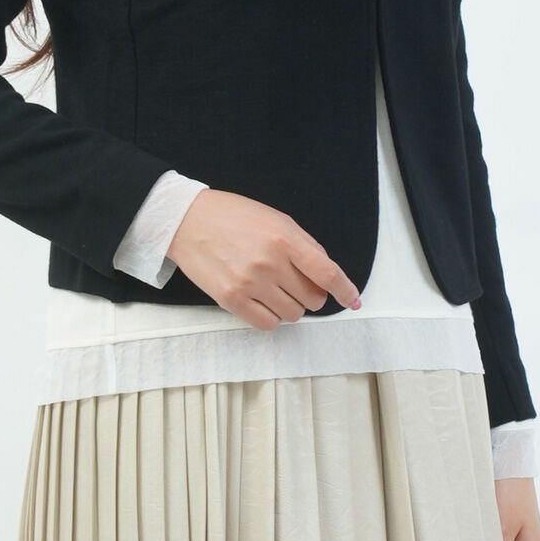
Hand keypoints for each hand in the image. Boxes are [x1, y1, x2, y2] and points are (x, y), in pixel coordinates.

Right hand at [166, 188, 360, 329]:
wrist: (186, 220)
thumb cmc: (231, 216)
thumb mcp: (274, 218)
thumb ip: (303, 244)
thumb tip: (326, 273)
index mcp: (284, 238)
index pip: (327, 273)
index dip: (345, 290)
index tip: (353, 300)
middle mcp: (270, 263)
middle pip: (312, 298)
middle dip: (311, 294)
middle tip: (295, 283)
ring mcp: (250, 283)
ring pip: (292, 315)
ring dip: (290, 306)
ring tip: (273, 289)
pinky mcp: (232, 300)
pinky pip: (267, 325)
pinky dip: (272, 318)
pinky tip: (263, 302)